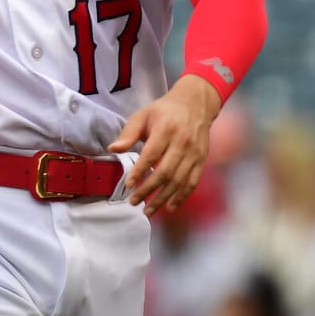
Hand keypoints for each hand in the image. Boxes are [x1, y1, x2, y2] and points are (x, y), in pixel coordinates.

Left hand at [109, 75, 221, 214]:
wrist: (195, 105)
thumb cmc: (163, 111)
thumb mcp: (142, 115)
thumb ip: (128, 133)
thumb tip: (113, 149)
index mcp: (166, 130)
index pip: (151, 155)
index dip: (140, 171)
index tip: (128, 184)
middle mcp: (182, 143)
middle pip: (165, 172)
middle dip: (149, 190)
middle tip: (134, 202)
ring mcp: (194, 153)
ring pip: (179, 181)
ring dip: (163, 198)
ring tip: (148, 210)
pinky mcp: (201, 160)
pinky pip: (192, 182)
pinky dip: (182, 196)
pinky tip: (170, 206)